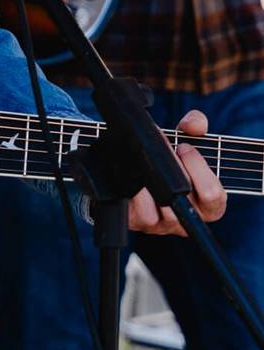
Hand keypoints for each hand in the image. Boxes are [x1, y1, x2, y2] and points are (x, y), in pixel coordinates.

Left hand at [130, 111, 225, 235]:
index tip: (184, 147)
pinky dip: (137, 191)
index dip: (199, 168)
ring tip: (147, 161)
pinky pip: (142, 213)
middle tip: (164, 152)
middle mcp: (187, 218)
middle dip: (174, 169)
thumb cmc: (169, 160)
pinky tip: (134, 176)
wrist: (135, 171)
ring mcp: (164, 225)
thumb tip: (195, 124)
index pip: (214, 196)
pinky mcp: (141, 223)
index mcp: (208, 204)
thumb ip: (195, 126)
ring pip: (163, 209)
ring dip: (153, 179)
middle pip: (186, 201)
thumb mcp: (184, 140)